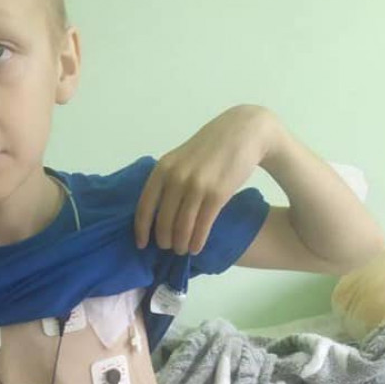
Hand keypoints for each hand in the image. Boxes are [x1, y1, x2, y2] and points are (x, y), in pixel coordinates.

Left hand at [134, 104, 274, 254]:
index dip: (141, 229)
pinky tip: (196, 248)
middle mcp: (176, 178)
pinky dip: (198, 241)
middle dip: (164, 240)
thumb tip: (157, 211)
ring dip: (181, 244)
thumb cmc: (210, 147)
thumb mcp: (180, 158)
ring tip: (182, 250)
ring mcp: (196, 186)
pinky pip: (202, 226)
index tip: (142, 245)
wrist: (242, 133)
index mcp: (162, 169)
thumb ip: (168, 178)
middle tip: (168, 248)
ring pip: (182, 227)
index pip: (144, 206)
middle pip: (163, 221)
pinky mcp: (217, 194)